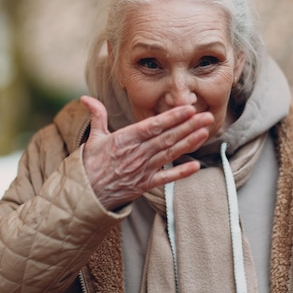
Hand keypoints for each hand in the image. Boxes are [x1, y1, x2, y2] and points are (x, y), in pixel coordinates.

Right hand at [79, 95, 213, 209]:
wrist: (86, 194)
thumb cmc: (90, 164)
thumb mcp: (93, 138)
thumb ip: (97, 116)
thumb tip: (86, 98)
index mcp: (125, 139)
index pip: (153, 126)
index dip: (172, 117)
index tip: (188, 109)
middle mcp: (137, 153)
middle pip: (167, 138)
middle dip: (188, 126)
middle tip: (207, 116)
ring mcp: (143, 170)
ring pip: (170, 154)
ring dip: (189, 143)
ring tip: (205, 132)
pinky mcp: (145, 184)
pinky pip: (166, 178)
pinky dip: (181, 172)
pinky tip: (196, 166)